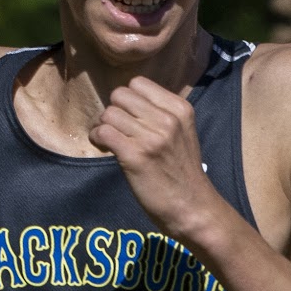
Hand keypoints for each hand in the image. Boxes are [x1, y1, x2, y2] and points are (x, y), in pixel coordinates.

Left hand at [90, 77, 222, 240]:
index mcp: (180, 109)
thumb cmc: (183, 172)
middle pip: (120, 95)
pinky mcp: (135, 156)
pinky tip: (106, 150)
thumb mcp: (183, 133)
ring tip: (112, 143)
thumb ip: (161, 114)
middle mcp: (167, 119)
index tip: (130, 119)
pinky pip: (103, 132)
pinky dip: (98, 139)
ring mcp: (151, 137)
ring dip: (103, 127)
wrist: (192, 207)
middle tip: (118, 131)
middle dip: (114, 112)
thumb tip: (126, 103)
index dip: (128, 100)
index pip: (138, 83)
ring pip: (109, 113)